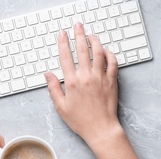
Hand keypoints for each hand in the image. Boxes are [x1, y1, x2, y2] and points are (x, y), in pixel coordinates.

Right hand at [45, 23, 148, 158]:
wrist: (101, 129)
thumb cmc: (81, 121)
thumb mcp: (61, 107)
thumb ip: (53, 88)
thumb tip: (48, 74)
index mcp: (72, 82)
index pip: (66, 57)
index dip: (63, 43)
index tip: (62, 34)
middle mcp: (86, 77)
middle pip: (82, 50)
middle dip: (78, 35)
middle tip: (77, 26)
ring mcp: (100, 78)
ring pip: (98, 52)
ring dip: (94, 41)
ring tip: (91, 35)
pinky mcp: (112, 81)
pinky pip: (112, 62)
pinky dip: (109, 54)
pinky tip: (106, 50)